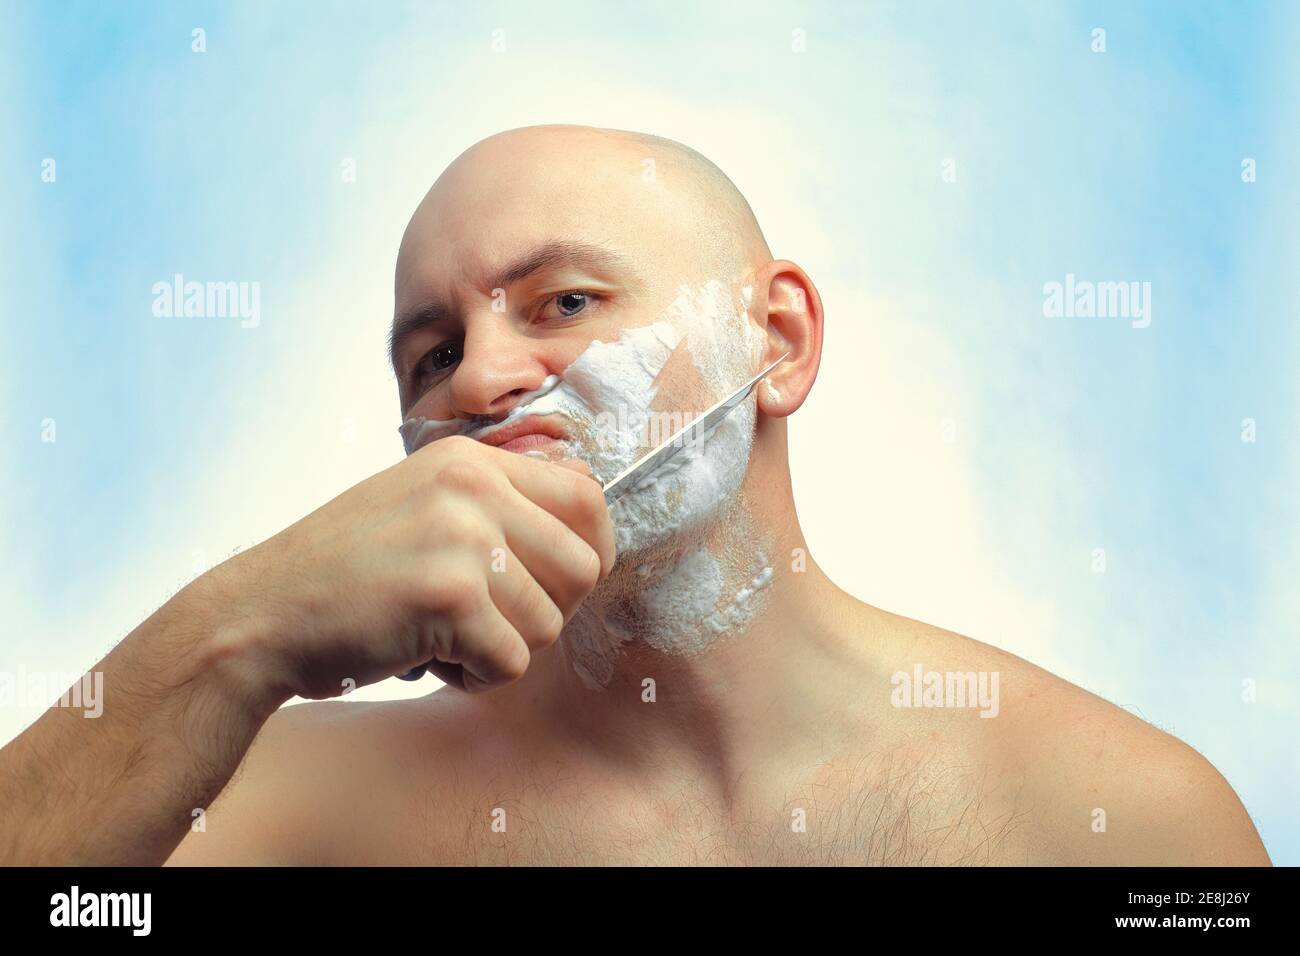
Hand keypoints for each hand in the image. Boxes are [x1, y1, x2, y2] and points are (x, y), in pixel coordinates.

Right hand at [205, 435, 615, 698]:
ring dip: (503, 650)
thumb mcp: (421, 505)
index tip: (566, 584)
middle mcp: (473, 488)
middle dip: (550, 612)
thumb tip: (586, 538)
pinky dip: (474, 679)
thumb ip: (494, 508)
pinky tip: (426, 660)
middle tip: (493, 625)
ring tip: (444, 640)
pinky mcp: (449, 598)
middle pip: (584, 567)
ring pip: (549, 624)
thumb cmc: (343, 574)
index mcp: (470, 462)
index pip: (586, 494)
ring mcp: (462, 539)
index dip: (594, 548)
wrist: (258, 616)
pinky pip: (511, 663)